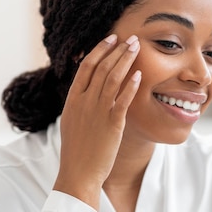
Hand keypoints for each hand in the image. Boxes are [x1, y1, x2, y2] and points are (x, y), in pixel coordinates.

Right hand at [53, 34, 140, 208]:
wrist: (78, 173)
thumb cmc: (77, 150)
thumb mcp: (72, 121)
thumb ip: (80, 103)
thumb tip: (87, 89)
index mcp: (72, 99)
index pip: (85, 66)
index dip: (99, 50)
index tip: (111, 38)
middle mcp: (83, 102)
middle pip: (101, 68)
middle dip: (117, 50)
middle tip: (131, 38)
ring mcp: (97, 112)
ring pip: (112, 79)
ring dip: (125, 60)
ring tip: (137, 47)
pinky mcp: (112, 124)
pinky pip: (122, 99)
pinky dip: (131, 85)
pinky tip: (140, 74)